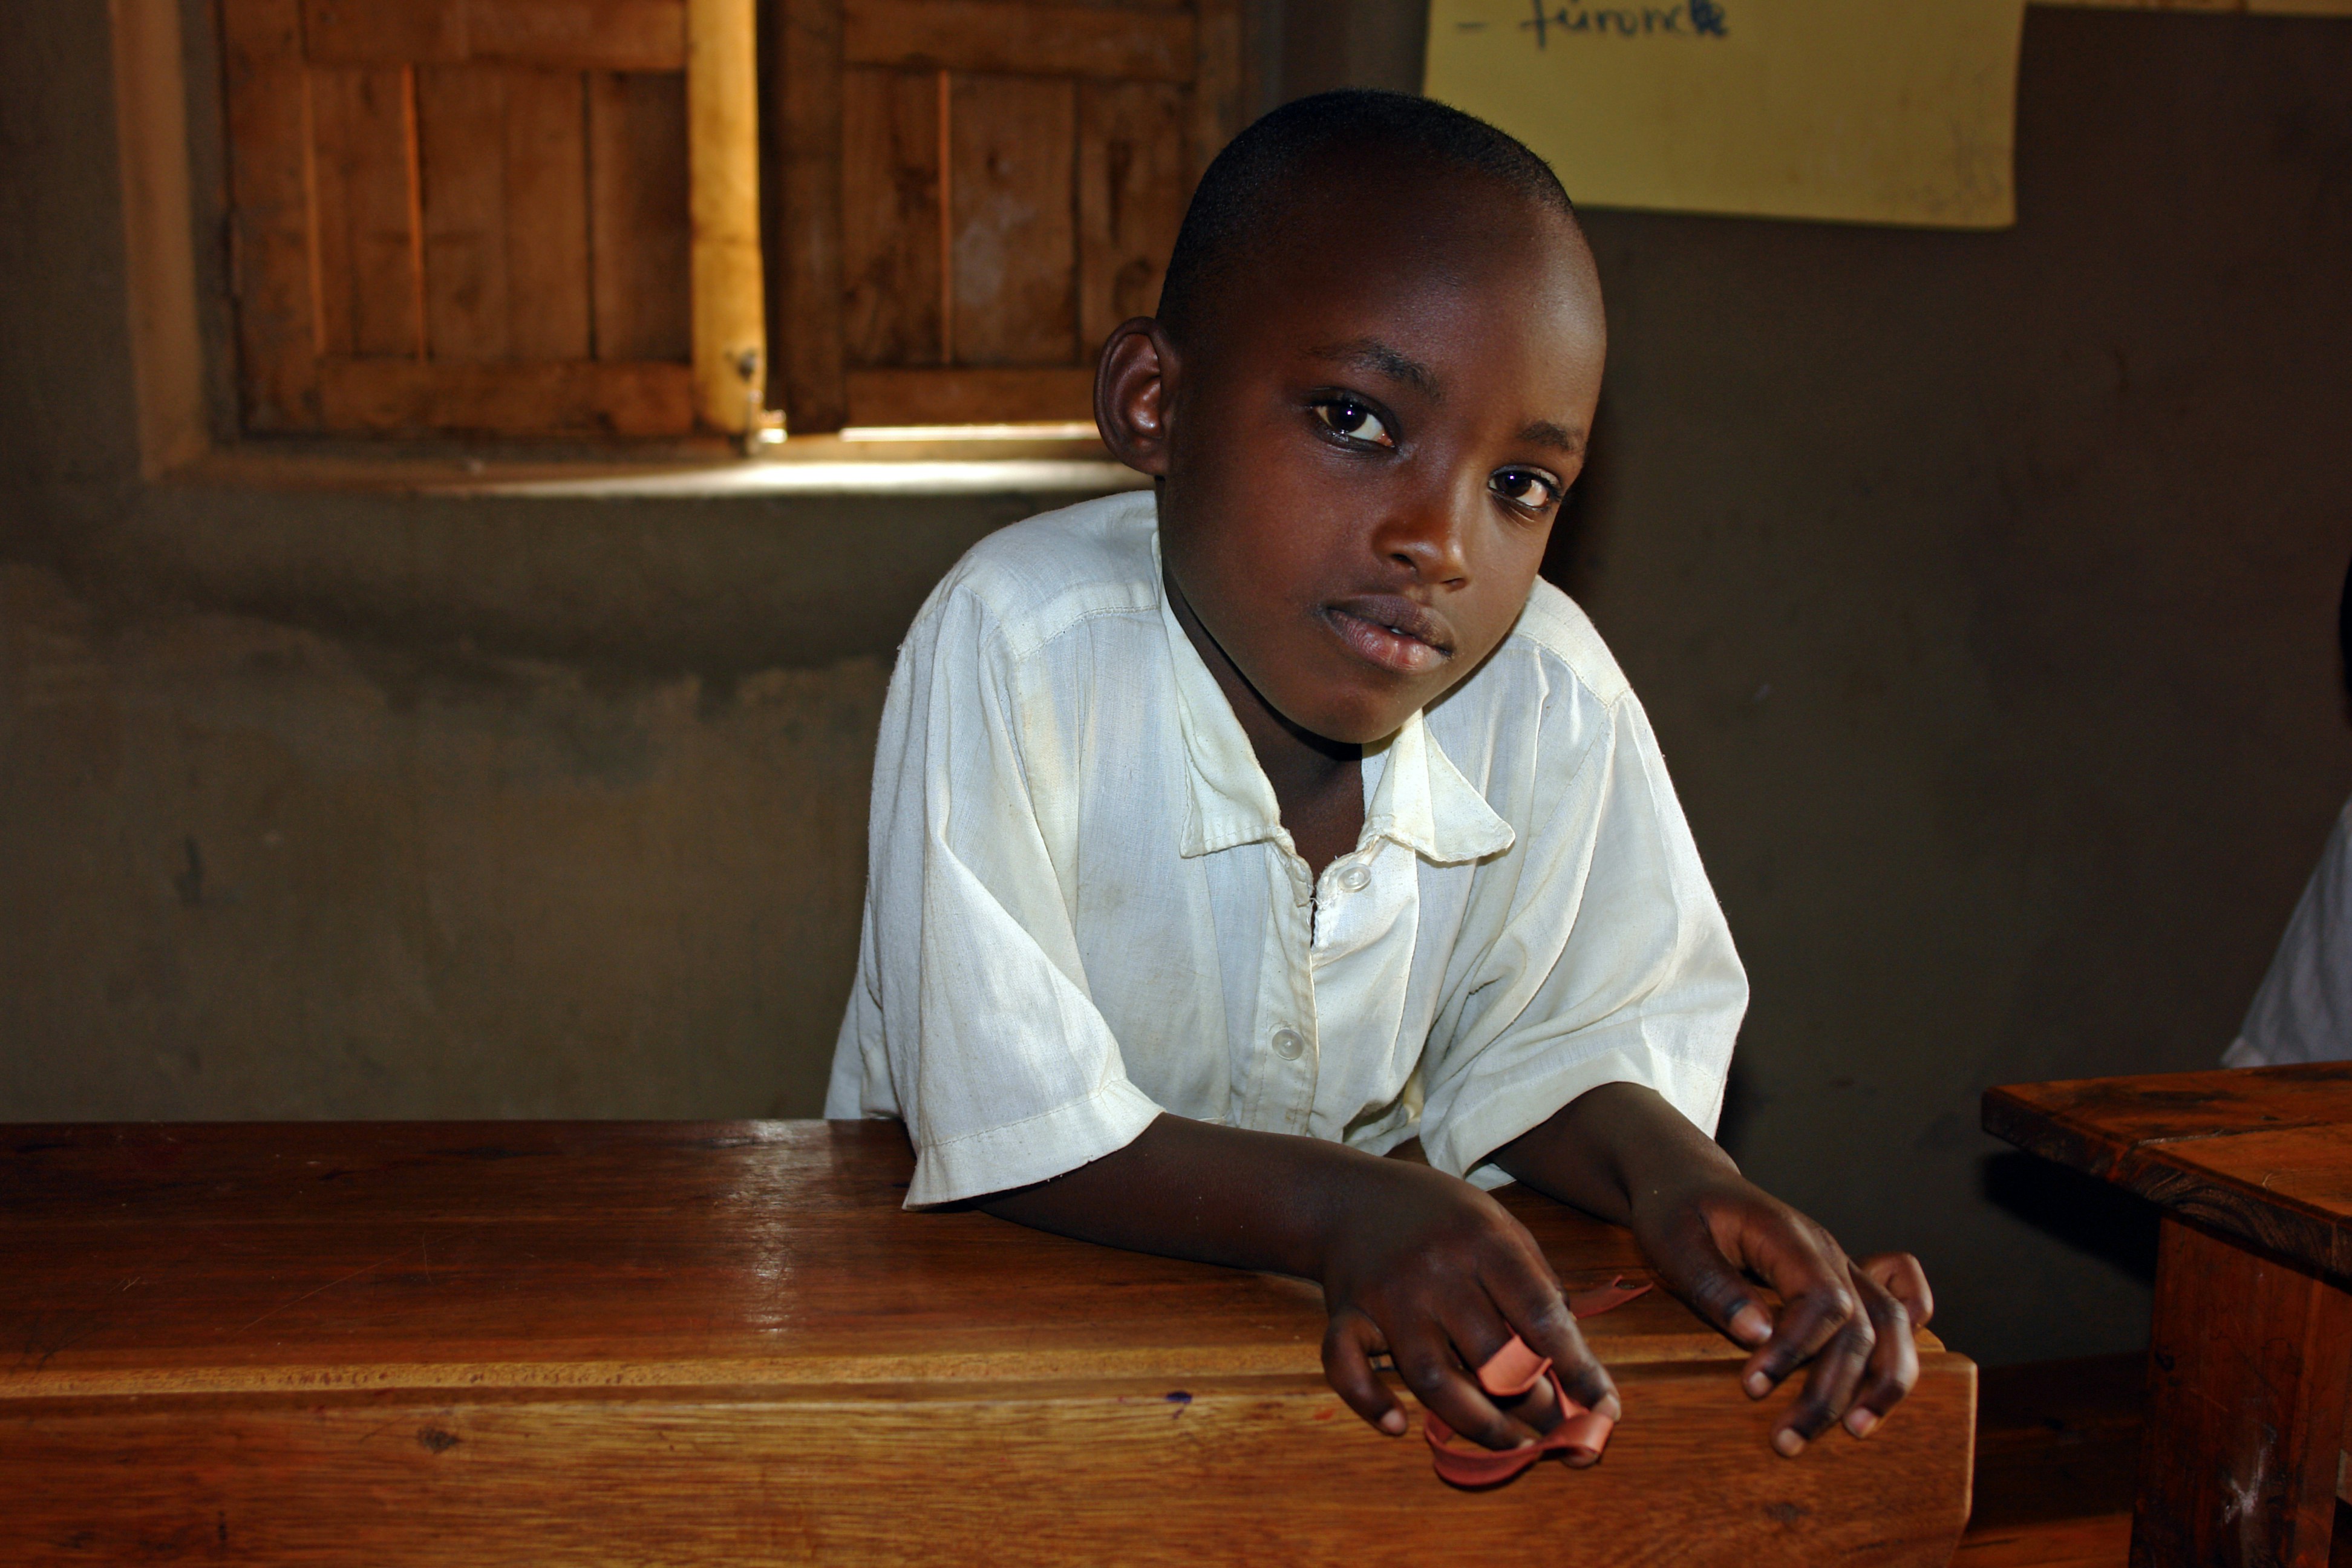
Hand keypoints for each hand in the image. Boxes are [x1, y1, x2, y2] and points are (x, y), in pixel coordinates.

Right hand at [1316, 1159, 1620, 1454]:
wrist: (1350, 1195)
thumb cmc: (1440, 1216)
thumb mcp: (1498, 1225)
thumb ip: (1535, 1283)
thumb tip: (1573, 1358)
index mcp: (1483, 1240)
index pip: (1539, 1313)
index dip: (1577, 1367)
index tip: (1604, 1407)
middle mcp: (1435, 1268)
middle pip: (1491, 1353)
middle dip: (1534, 1403)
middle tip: (1561, 1430)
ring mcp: (1387, 1294)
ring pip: (1431, 1375)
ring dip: (1477, 1422)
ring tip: (1513, 1444)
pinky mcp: (1345, 1312)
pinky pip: (1345, 1364)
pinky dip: (1369, 1400)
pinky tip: (1398, 1425)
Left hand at [1629, 1173, 1933, 1455]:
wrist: (1686, 1181)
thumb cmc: (1676, 1210)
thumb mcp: (1674, 1241)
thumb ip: (1714, 1285)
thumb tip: (1757, 1335)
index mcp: (1787, 1237)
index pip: (1822, 1299)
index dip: (1796, 1349)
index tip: (1752, 1386)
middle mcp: (1827, 1251)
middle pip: (1860, 1324)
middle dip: (1830, 1388)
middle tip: (1787, 1440)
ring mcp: (1841, 1264)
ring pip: (1891, 1321)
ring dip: (1882, 1380)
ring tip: (1856, 1430)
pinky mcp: (1841, 1280)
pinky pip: (1901, 1303)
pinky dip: (1908, 1339)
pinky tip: (1890, 1377)